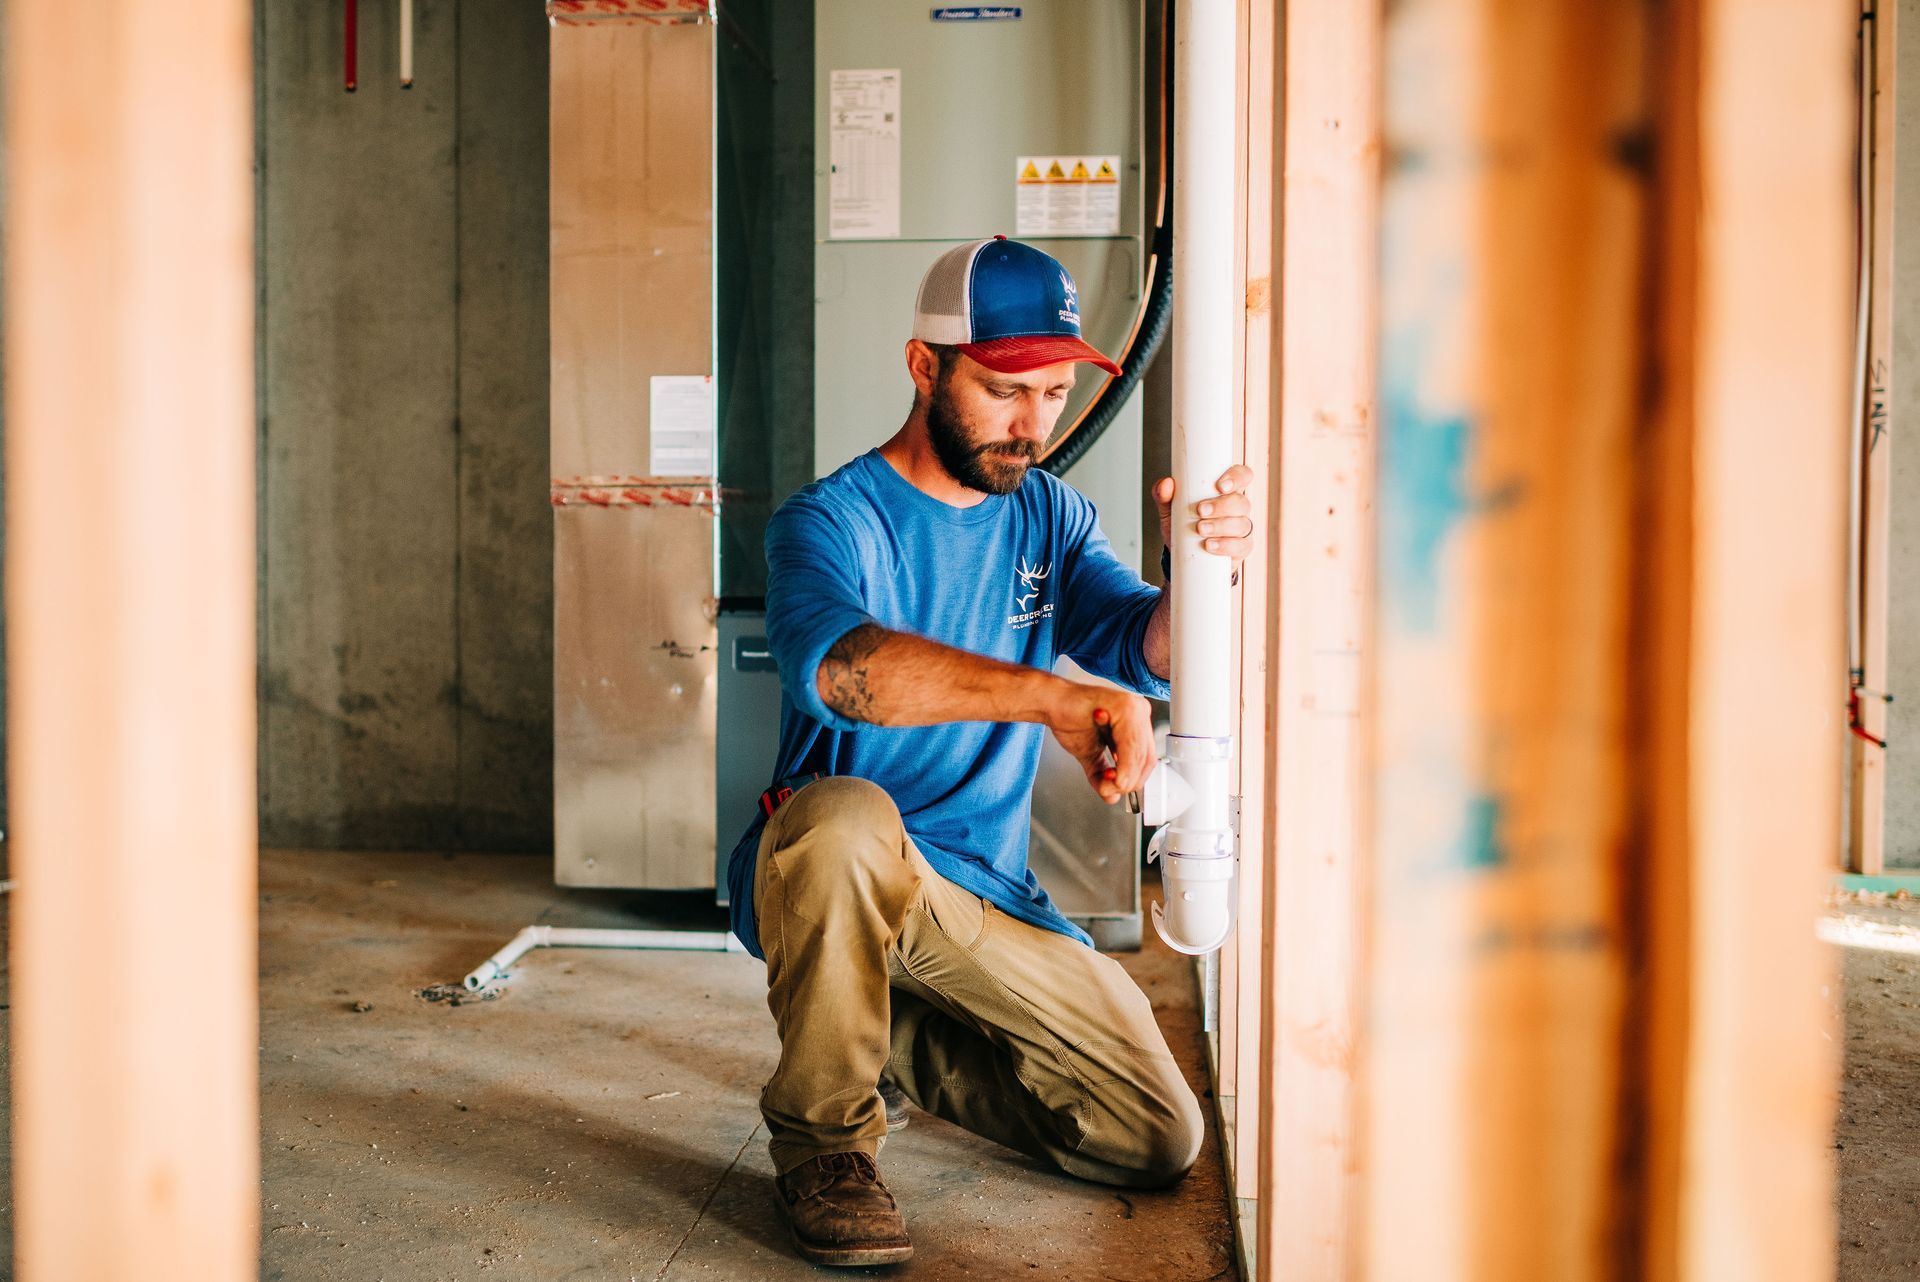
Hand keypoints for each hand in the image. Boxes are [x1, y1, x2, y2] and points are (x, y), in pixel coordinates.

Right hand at [1045, 681, 1154, 804]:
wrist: (1051, 702)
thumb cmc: (1070, 719)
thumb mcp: (1091, 755)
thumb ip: (1102, 776)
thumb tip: (1112, 797)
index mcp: (1137, 722)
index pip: (1146, 759)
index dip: (1133, 780)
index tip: (1116, 788)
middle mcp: (1140, 711)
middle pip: (1147, 759)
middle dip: (1129, 781)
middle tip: (1109, 787)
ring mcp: (1134, 707)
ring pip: (1140, 755)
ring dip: (1124, 777)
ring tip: (1106, 781)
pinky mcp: (1124, 706)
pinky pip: (1131, 745)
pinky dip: (1123, 766)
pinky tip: (1110, 772)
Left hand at [1153, 463, 1256, 561]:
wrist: (1182, 553)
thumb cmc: (1182, 523)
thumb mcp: (1170, 508)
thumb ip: (1164, 494)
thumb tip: (1166, 484)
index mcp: (1225, 491)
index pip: (1242, 475)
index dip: (1236, 477)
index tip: (1220, 485)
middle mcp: (1237, 508)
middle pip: (1241, 502)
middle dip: (1221, 506)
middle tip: (1201, 511)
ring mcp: (1241, 528)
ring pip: (1241, 524)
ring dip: (1221, 526)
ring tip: (1200, 530)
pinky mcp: (1241, 548)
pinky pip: (1242, 546)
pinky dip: (1225, 545)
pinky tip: (1210, 545)